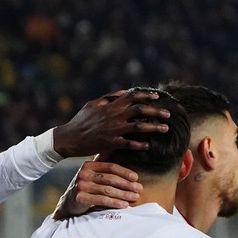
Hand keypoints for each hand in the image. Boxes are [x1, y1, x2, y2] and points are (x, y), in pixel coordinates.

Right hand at [52, 89, 169, 157]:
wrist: (69, 138)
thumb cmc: (80, 121)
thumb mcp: (92, 105)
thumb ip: (109, 97)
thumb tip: (124, 92)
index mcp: (111, 105)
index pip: (133, 96)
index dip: (147, 95)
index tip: (158, 97)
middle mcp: (114, 115)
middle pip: (140, 110)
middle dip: (156, 111)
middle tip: (168, 114)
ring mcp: (113, 129)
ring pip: (138, 126)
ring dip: (154, 127)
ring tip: (165, 129)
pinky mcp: (110, 143)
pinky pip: (129, 143)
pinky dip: (140, 144)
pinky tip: (148, 145)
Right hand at [52, 158, 141, 219]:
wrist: (67, 203)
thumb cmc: (85, 189)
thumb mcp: (92, 176)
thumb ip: (104, 170)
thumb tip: (128, 172)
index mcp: (88, 165)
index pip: (110, 167)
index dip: (125, 172)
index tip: (136, 178)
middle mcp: (84, 173)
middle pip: (111, 178)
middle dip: (127, 184)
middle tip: (139, 189)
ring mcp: (81, 186)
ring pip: (108, 190)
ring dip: (124, 194)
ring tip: (134, 197)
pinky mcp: (81, 198)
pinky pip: (102, 200)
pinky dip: (115, 203)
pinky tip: (124, 205)